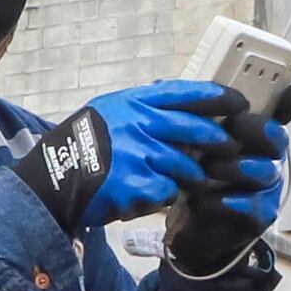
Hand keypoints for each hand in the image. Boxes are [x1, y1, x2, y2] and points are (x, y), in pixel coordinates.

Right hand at [16, 84, 242, 234]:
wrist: (51, 183)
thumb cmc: (82, 148)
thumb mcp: (108, 113)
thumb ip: (142, 107)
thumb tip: (181, 100)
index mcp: (131, 102)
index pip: (184, 93)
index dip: (217, 96)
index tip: (239, 102)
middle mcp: (136, 124)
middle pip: (196, 130)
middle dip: (219, 141)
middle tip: (231, 148)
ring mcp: (137, 155)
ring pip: (186, 166)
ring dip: (190, 178)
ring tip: (183, 183)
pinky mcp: (136, 185)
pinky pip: (167, 192)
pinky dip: (162, 197)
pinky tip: (146, 197)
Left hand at [163, 80, 290, 272]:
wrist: (187, 226)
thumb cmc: (195, 178)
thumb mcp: (193, 143)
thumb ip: (202, 118)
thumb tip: (198, 90)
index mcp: (255, 137)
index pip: (280, 111)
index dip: (290, 100)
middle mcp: (268, 159)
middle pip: (277, 138)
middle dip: (254, 129)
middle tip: (230, 126)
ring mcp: (268, 188)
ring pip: (264, 170)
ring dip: (232, 167)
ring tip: (206, 168)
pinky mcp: (260, 216)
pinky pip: (253, 205)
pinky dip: (224, 201)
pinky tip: (203, 199)